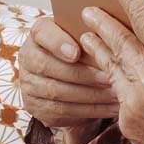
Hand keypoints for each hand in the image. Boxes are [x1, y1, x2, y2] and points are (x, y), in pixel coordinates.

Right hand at [18, 17, 119, 134]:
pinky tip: (110, 108)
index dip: (58, 43)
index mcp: (39, 33)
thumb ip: (92, 34)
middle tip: (109, 77)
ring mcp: (28, 84)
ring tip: (114, 93)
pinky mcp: (35, 106)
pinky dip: (89, 110)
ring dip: (89, 94)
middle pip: (48, 66)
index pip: (42, 33)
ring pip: (56, 91)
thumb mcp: (86, 38)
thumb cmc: (84, 50)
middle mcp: (28, 57)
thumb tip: (111, 33)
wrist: (71, 78)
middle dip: (82, 73)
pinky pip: (62, 111)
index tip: (77, 52)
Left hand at [79, 0, 143, 143]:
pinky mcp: (128, 125)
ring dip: (99, 48)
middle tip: (87, 6)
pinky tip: (116, 76)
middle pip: (116, 39)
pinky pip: (120, 96)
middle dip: (101, 20)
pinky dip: (120, 83)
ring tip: (90, 34)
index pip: (139, 11)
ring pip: (110, 67)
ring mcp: (135, 104)